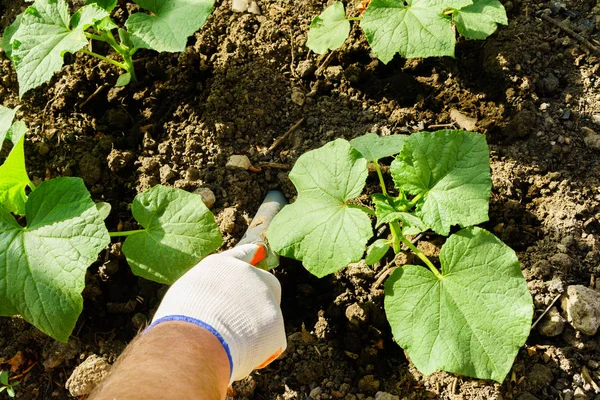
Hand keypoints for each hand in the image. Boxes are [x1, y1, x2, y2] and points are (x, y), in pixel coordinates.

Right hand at [148, 244, 285, 383]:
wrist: (193, 340)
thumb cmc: (179, 323)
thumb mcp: (187, 296)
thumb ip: (208, 294)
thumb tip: (214, 307)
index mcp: (222, 265)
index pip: (242, 254)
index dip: (250, 256)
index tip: (259, 252)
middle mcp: (248, 274)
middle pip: (265, 283)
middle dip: (259, 301)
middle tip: (244, 324)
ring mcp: (265, 295)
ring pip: (268, 316)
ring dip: (255, 330)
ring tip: (230, 346)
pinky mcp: (276, 321)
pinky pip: (271, 341)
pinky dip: (260, 352)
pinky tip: (241, 357)